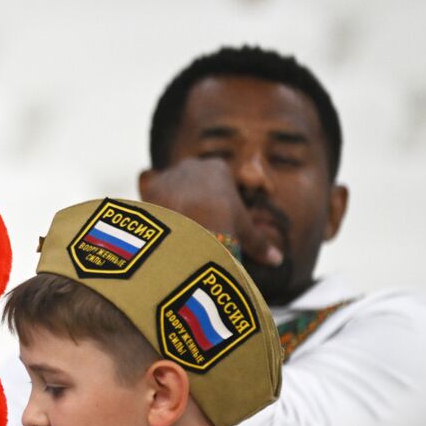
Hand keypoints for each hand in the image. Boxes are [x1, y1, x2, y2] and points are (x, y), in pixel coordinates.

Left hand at [138, 158, 281, 266]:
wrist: (184, 231)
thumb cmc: (221, 227)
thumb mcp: (242, 235)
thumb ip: (258, 244)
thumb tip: (277, 260)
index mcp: (218, 168)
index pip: (220, 180)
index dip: (219, 201)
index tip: (216, 220)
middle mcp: (192, 165)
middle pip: (194, 181)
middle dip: (195, 199)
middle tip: (195, 225)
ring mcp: (169, 174)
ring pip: (172, 187)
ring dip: (173, 203)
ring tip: (177, 228)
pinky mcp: (148, 188)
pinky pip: (152, 195)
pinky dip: (155, 208)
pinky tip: (160, 224)